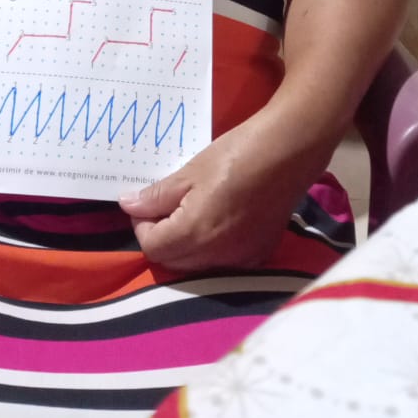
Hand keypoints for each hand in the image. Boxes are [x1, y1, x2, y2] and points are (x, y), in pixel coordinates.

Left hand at [118, 114, 307, 271]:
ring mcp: (241, 259)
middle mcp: (217, 256)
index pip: (152, 247)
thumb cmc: (236, 154)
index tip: (148, 203)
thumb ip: (157, 195)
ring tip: (190, 211)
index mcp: (195, 234)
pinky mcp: (259, 255)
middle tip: (166, 206)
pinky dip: (211, 249)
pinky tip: (217, 221)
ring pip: (197, 266)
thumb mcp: (191, 171)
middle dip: (161, 238)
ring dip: (185, 246)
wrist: (289, 151)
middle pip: (172, 262)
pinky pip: (223, 263)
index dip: (142, 225)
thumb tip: (128, 206)